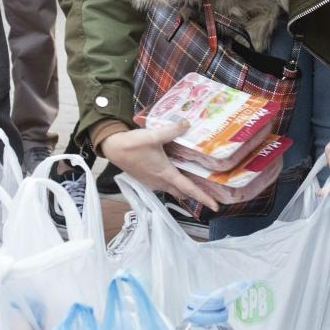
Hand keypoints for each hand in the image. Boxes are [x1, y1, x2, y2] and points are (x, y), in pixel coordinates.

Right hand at [100, 121, 219, 210]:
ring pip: (173, 189)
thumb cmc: (132, 144)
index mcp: (165, 174)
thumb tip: (187, 123)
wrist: (113, 148)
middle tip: (210, 189)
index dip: (203, 198)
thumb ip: (171, 130)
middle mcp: (160, 182)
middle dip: (196, 193)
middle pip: (183, 192)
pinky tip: (175, 170)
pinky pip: (164, 185)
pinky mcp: (147, 179)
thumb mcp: (153, 135)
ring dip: (183, 187)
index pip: (189, 189)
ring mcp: (153, 182)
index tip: (216, 206)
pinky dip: (173, 182)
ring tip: (195, 179)